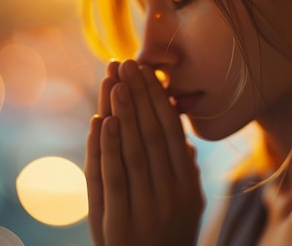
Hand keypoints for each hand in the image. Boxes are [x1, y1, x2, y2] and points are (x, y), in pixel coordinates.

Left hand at [85, 60, 204, 245]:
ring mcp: (146, 208)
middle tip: (127, 63)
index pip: (172, 132)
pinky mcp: (118, 222)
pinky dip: (106, 147)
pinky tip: (102, 120)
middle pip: (153, 134)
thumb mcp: (187, 209)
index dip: (158, 99)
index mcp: (188, 185)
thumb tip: (186, 145)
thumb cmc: (168, 239)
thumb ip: (186, 175)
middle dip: (139, 96)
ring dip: (123, 112)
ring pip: (133, 151)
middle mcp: (171, 193)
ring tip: (114, 81)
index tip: (146, 71)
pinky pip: (112, 178)